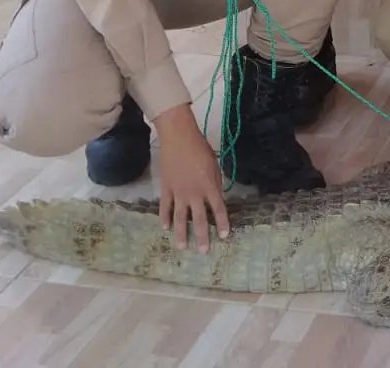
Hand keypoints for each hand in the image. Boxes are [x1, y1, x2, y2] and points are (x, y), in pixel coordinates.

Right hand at [154, 105, 228, 251]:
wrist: (179, 138)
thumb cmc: (200, 149)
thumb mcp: (214, 165)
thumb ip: (215, 183)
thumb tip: (216, 197)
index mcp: (209, 187)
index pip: (218, 209)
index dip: (222, 223)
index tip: (224, 236)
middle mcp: (195, 194)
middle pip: (200, 219)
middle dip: (202, 236)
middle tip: (204, 251)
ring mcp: (178, 193)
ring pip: (180, 218)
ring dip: (182, 233)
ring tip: (182, 247)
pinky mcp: (166, 189)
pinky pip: (165, 207)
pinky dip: (165, 218)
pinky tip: (165, 228)